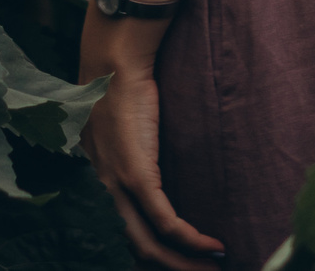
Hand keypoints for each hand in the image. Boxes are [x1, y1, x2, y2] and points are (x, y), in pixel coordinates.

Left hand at [80, 17, 223, 268]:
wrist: (116, 63)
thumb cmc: (124, 88)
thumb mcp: (123, 131)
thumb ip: (133, 153)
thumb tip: (158, 161)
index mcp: (100, 185)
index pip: (125, 237)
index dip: (154, 256)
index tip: (183, 262)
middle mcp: (103, 192)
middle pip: (137, 250)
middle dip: (173, 269)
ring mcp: (117, 185)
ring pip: (149, 244)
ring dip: (184, 263)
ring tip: (214, 269)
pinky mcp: (135, 174)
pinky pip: (164, 221)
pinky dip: (190, 240)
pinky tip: (212, 246)